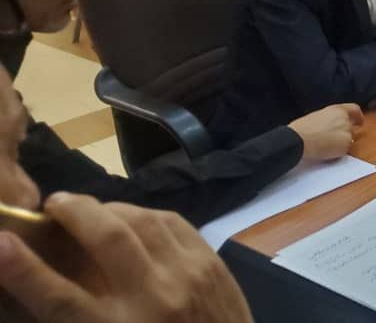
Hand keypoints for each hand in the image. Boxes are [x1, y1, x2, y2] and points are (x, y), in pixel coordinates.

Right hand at [0, 193, 252, 322]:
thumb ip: (80, 317)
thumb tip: (48, 283)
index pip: (60, 298)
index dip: (23, 270)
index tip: (0, 242)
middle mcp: (154, 299)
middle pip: (106, 239)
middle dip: (73, 212)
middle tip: (53, 204)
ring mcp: (189, 276)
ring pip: (142, 221)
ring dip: (109, 208)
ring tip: (88, 208)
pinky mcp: (213, 263)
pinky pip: (173, 223)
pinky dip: (145, 215)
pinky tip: (130, 218)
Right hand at [288, 104, 363, 160]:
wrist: (300, 140)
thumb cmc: (302, 128)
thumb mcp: (318, 116)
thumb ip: (330, 118)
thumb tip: (331, 125)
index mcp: (337, 110)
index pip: (354, 109)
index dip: (358, 116)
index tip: (359, 122)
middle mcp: (345, 119)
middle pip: (352, 126)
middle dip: (346, 133)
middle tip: (337, 139)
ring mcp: (347, 132)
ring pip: (349, 138)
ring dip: (341, 142)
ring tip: (326, 145)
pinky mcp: (346, 145)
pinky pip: (345, 149)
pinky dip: (338, 151)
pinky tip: (327, 151)